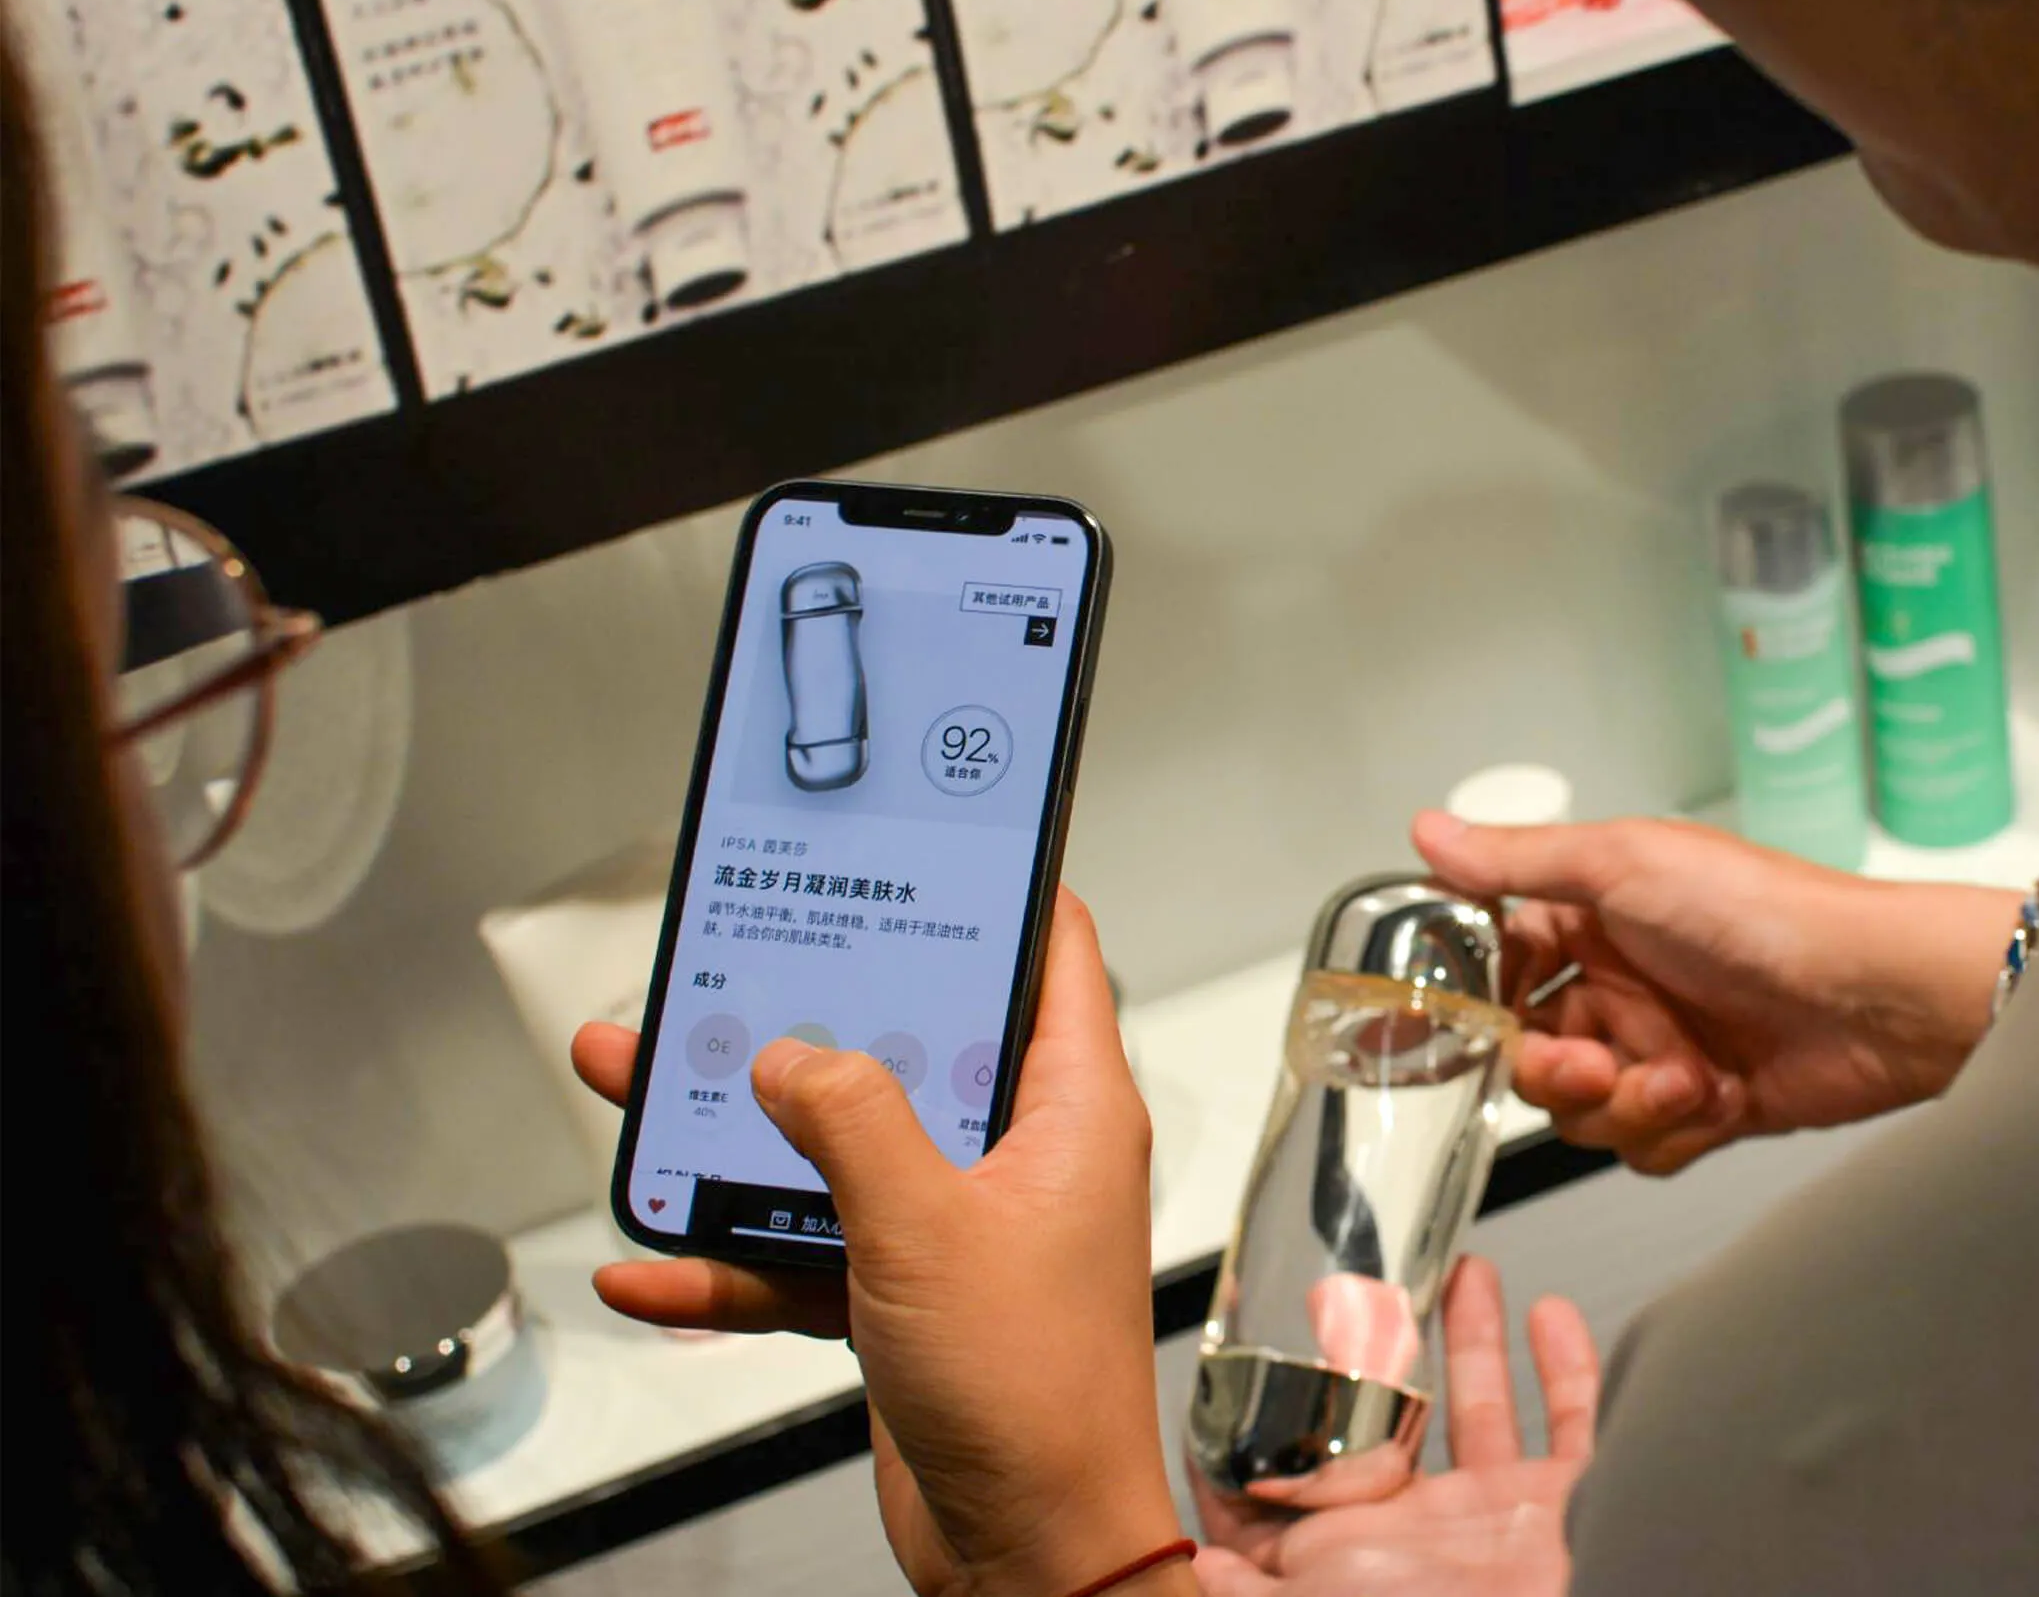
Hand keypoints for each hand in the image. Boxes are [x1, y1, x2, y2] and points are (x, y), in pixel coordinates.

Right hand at [572, 891, 1192, 1596]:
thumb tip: (794, 1053)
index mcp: (1068, 1110)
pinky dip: (730, 1261)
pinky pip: (805, 1255)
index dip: (997, 890)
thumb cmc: (1033, 1395)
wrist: (1027, 1553)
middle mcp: (1020, 1155)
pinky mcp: (906, 1299)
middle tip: (733, 959)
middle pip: (911, 1045)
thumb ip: (854, 1123)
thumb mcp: (928, 1228)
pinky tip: (647, 1266)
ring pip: (837, 1148)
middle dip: (812, 1010)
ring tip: (638, 1083)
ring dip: (739, 1133)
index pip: (1053, 955)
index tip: (928, 845)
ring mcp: (959, 1227)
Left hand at [1190, 1258, 1594, 1596]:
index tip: (1254, 1363)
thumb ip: (1258, 1589)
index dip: (1275, 1429)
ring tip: (1459, 1272)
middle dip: (1374, 1355)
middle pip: (1390, 1425)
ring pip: (1481, 1408)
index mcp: (1364, 1554)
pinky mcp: (1572, 1503)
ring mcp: (1502, 1518)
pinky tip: (1550, 1314)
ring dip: (1471, 1338)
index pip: (1302, 1490)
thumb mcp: (1329, 1596)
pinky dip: (1568, 1365)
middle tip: (1360, 1289)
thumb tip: (1202, 1566)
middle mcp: (1430, 1533)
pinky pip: (1574, 1422)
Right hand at [1415, 812, 2023, 1173]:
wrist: (1877, 997)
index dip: (1482, 1004)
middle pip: (1531, 1054)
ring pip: (1583, 1112)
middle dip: (1556, 1070)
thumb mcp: (1626, 863)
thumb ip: (1519, 860)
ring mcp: (1661, 1047)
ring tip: (1682, 1077)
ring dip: (1626, 1104)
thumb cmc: (1767, 914)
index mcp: (1596, 916)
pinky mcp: (1702, 1107)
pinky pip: (1642, 1147)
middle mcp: (1623, 982)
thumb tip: (1430, 832)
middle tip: (1591, 1062)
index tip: (1470, 1024)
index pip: (1502, 968)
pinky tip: (1719, 1098)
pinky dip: (1674, 1132)